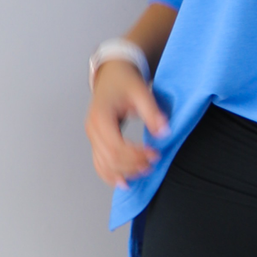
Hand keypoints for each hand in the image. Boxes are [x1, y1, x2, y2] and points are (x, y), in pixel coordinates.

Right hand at [85, 60, 168, 189]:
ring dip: (124, 172)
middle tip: (153, 163)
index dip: (136, 155)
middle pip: (110, 158)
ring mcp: (92, 137)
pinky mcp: (96, 141)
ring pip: (104, 165)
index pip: (116, 146)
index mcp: (101, 117)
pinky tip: (124, 182)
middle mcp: (92, 129)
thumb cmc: (125, 81)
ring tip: (144, 171)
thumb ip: (152, 112)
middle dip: (133, 165)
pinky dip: (111, 175)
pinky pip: (99, 164)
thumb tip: (164, 132)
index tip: (155, 154)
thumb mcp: (141, 91)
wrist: (113, 74)